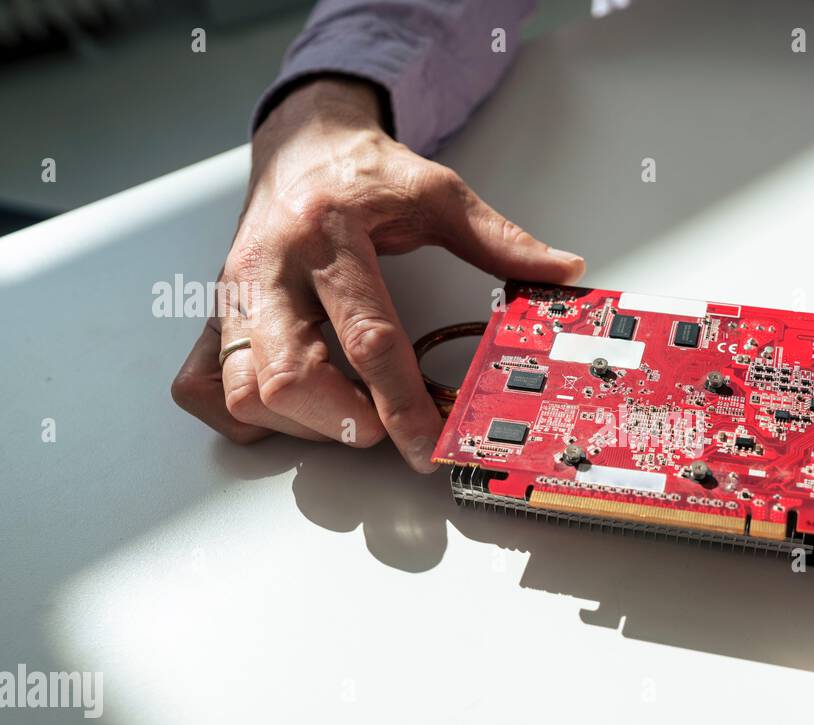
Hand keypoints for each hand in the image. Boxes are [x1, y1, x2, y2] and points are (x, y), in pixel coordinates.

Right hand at [171, 76, 585, 471]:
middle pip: (289, 377)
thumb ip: (499, 240)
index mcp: (329, 234)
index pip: (369, 338)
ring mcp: (234, 295)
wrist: (301, 141)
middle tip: (382, 431)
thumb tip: (561, 272)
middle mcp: (269, 267)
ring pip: (242, 390)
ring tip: (347, 419)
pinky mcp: (214, 313)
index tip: (428, 443)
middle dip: (343, 422)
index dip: (402, 404)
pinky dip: (240, 416)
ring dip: (298, 425)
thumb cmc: (363, 173)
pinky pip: (201, 385)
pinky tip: (288, 413)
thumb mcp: (436, 192)